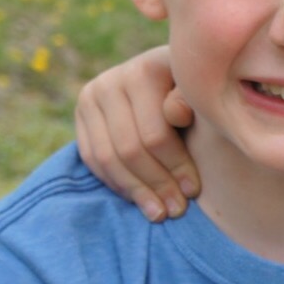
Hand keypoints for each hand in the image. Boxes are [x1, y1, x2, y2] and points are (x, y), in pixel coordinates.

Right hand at [75, 46, 198, 220]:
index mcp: (146, 70)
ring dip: (135, 191)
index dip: (176, 166)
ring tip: (158, 213)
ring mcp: (92, 96)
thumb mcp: (202, 94)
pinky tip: (138, 198)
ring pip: (107, 157)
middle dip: (156, 184)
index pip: (155, 134)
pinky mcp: (82, 112)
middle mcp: (112, 80)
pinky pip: (91, 157)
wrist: (168, 74)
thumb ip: (192, 103)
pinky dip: (116, 182)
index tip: (194, 191)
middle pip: (129, 149)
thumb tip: (175, 114)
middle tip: (176, 210)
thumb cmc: (196, 91)